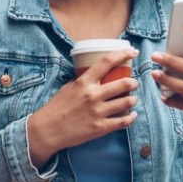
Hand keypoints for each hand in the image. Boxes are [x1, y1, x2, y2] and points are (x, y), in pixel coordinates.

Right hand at [27, 49, 138, 168]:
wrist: (48, 129)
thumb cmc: (58, 106)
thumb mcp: (69, 86)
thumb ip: (84, 79)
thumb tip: (96, 73)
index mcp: (84, 82)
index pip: (107, 62)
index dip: (122, 54)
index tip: (132, 52)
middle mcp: (93, 95)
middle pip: (123, 83)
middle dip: (133, 82)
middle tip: (134, 83)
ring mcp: (98, 112)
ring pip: (126, 102)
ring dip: (133, 99)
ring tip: (133, 99)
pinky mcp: (100, 128)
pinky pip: (123, 121)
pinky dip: (131, 117)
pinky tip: (132, 114)